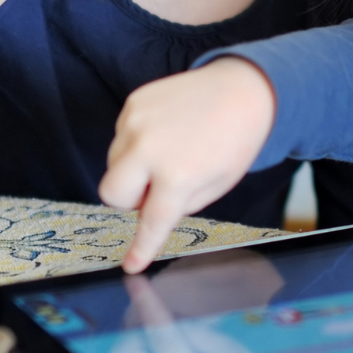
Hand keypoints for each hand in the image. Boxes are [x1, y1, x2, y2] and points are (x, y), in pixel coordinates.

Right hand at [101, 59, 277, 272]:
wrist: (241, 88)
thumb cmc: (233, 141)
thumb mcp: (217, 185)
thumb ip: (179, 205)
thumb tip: (146, 215)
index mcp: (178, 175)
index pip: (150, 222)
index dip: (140, 247)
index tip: (131, 265)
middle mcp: (150, 148)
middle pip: (111, 193)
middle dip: (128, 199)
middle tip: (154, 190)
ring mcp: (137, 121)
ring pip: (113, 163)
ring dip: (132, 168)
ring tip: (168, 153)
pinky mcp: (133, 102)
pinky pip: (120, 136)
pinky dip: (136, 143)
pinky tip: (165, 133)